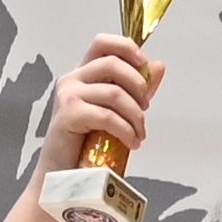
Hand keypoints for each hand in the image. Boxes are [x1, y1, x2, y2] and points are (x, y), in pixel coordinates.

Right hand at [40, 40, 162, 183]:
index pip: (103, 43)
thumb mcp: (116, 113)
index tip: (144, 64)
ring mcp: (68, 96)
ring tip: (139, 134)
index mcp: (82, 76)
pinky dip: (126, 130)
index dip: (127, 47)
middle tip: (145, 109)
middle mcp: (71, 81)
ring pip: (114, 93)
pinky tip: (132, 142)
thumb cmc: (85, 148)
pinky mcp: (68, 115)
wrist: (63, 178)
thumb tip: (158, 66)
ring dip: (135, 115)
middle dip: (138, 85)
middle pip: (113, 63)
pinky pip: (107, 116)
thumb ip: (134, 89)